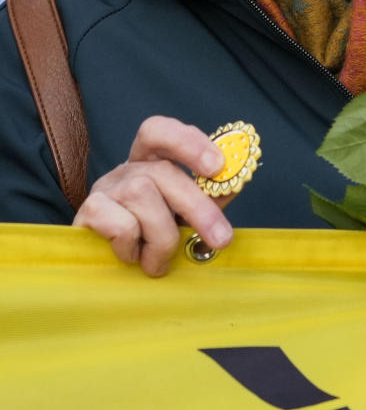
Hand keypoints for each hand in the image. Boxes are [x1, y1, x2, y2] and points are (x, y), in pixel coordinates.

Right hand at [73, 115, 231, 275]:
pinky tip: (131, 258)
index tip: (217, 165)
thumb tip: (236, 179)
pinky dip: (133, 246)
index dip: (188, 141)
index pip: (158, 130)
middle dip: (197, 206)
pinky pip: (120, 224)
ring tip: (159, 262)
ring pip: (142, 195)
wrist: (102, 279)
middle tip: (221, 238)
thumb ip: (209, 196)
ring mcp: (103, 190)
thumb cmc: (150, 241)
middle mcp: (125, 170)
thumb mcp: (183, 215)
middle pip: (162, 171)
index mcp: (149, 161)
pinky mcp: (86, 215)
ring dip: (161, 237)